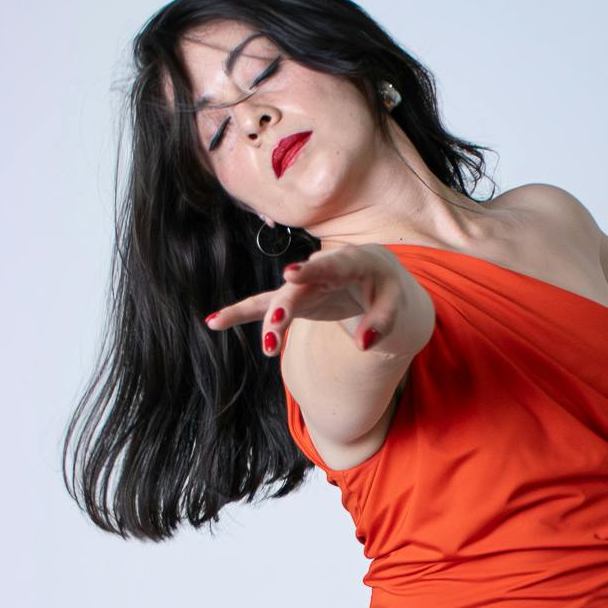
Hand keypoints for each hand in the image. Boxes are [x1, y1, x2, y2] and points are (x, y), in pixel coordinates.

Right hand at [203, 242, 407, 357]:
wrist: (373, 275)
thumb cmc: (386, 289)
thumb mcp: (395, 303)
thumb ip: (383, 322)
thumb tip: (364, 344)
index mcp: (351, 262)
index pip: (330, 266)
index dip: (311, 271)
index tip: (291, 274)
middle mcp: (321, 269)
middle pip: (298, 289)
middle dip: (284, 306)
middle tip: (275, 324)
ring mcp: (304, 284)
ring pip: (278, 300)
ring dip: (263, 318)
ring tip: (230, 327)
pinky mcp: (294, 298)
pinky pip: (265, 306)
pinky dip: (241, 313)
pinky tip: (213, 321)